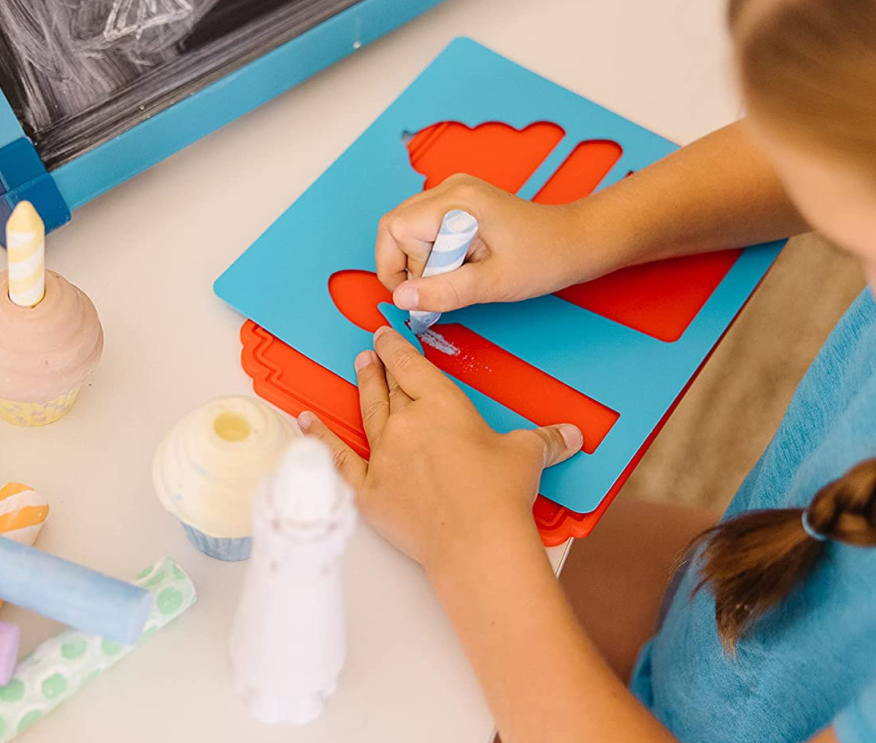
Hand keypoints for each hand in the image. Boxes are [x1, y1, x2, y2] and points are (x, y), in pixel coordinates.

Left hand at [298, 326, 582, 568]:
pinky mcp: (369, 491)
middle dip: (382, 366)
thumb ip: (545, 440)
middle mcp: (407, 424)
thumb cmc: (501, 495)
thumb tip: (571, 436)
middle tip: (371, 351)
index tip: (386, 333)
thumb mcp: (527, 457)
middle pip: (391, 387)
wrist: (476, 542)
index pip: (413, 367)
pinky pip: (337, 460)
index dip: (398, 347)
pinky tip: (304, 423)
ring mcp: (384, 456)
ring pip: (369, 414)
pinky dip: (319, 440)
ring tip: (358, 369)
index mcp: (442, 406)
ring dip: (364, 389)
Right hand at [377, 173, 605, 313]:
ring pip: (405, 227)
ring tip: (454, 275)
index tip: (425, 293)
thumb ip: (445, 291)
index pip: (395, 229)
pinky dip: (430, 252)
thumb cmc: (543, 258)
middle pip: (394, 225)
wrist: (574, 241)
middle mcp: (451, 189)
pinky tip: (457, 265)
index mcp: (458, 202)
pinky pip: (424, 227)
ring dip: (419, 260)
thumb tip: (402, 299)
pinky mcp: (459, 203)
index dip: (401, 267)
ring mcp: (454, 193)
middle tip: (438, 287)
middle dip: (406, 264)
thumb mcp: (492, 283)